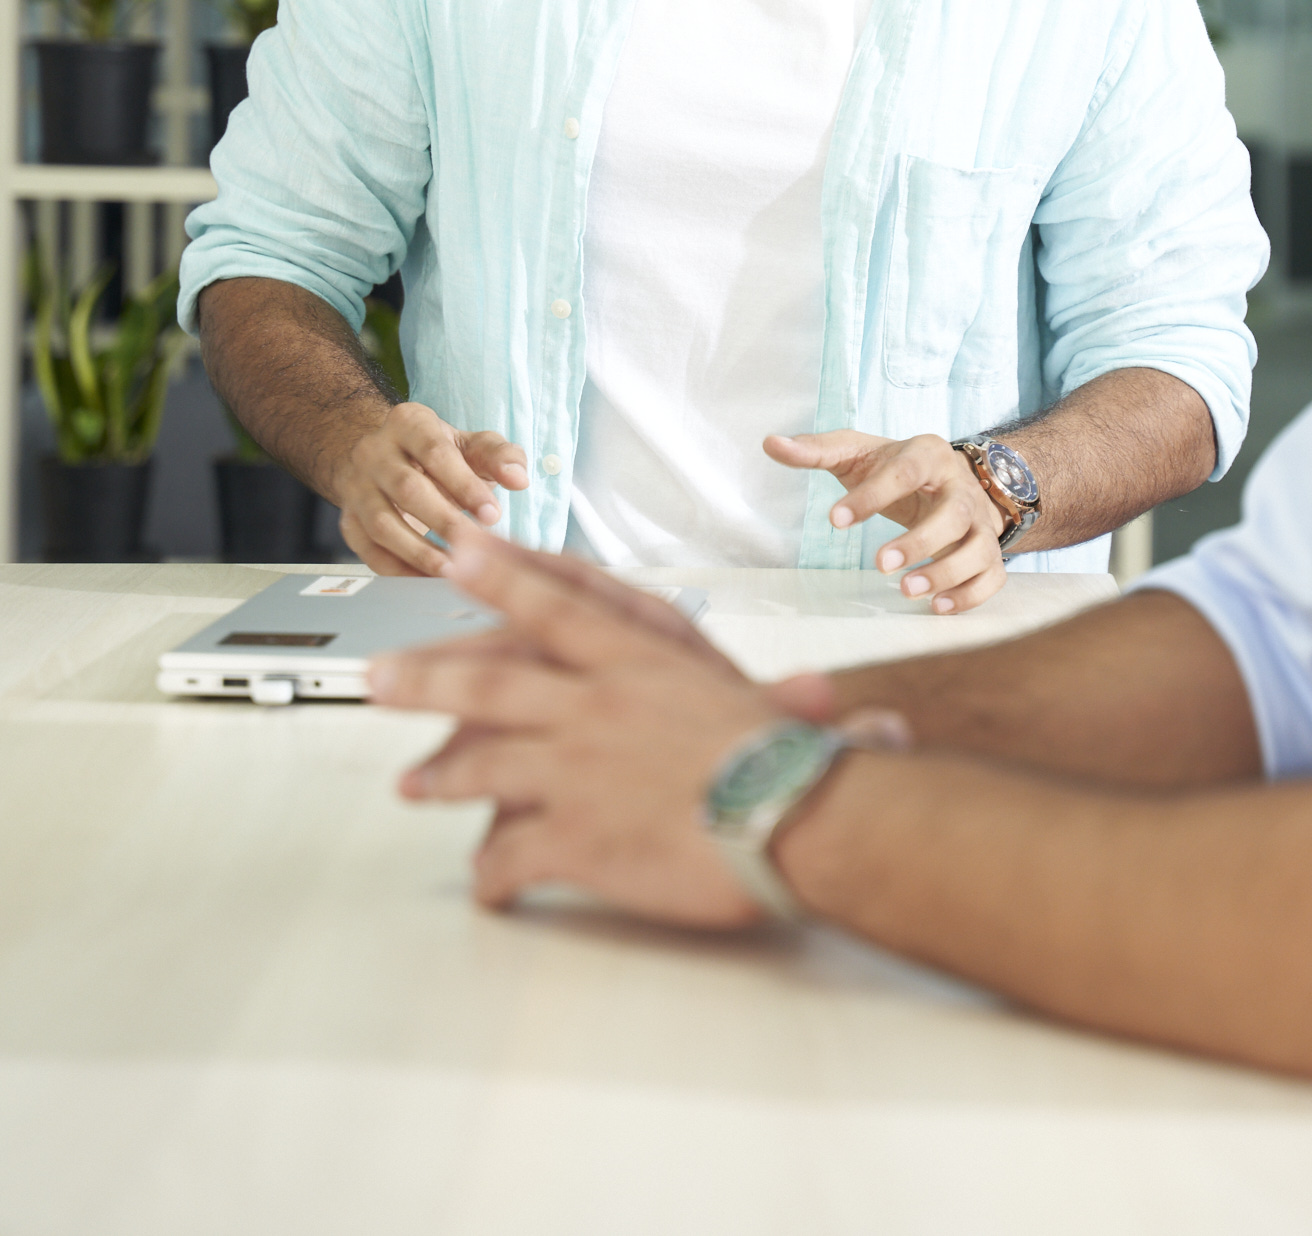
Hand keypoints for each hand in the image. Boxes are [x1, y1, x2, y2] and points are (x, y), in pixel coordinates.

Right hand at [331, 400, 527, 575]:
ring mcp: (356, 487)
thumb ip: (501, 456)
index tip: (493, 514)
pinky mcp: (349, 521)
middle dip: (446, 522)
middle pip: (407, 490)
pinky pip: (369, 552)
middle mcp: (374, 452)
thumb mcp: (472, 445)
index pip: (436, 453)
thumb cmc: (439, 454)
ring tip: (455, 569)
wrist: (386, 460)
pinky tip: (428, 578)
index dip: (465, 485)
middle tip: (477, 548)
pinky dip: (400, 570)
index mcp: (407, 423)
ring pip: (383, 524)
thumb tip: (519, 477)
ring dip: (421, 552)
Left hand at [369, 535, 788, 925]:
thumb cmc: (787, 759)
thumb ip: (743, 687)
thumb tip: (813, 692)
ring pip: (480, 766)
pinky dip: (493, 872)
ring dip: (440, 777)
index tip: (458, 550)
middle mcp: (594, 704)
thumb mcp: (758, 698)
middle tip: (375, 676)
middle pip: (486, 683)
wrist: (791, 820)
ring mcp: (575, 770)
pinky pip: (510, 855)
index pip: (553, 605)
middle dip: (424, 679)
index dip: (502, 576)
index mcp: (635, 660)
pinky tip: (488, 883)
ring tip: (410, 786)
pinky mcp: (573, 839)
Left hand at [764, 428, 1008, 613]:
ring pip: (979, 548)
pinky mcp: (989, 550)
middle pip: (953, 514)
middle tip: (879, 564)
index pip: (905, 471)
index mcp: (928, 454)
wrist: (948, 477)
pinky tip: (937, 607)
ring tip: (906, 592)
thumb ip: (816, 450)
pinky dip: (971, 595)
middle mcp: (961, 487)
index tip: (835, 520)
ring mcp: (981, 521)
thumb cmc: (894, 467)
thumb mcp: (857, 452)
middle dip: (919, 541)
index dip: (872, 495)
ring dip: (946, 572)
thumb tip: (770, 443)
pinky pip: (993, 576)